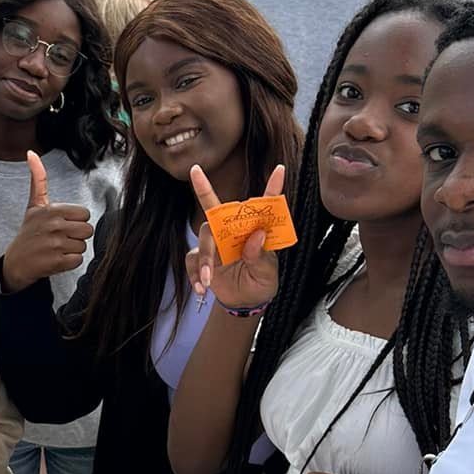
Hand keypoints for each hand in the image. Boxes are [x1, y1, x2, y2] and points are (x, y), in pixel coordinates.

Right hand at [0, 152, 93, 292]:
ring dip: (72, 250)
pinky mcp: (56, 262)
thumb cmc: (29, 232)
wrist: (16, 262)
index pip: (85, 214)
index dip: (76, 220)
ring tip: (57, 249)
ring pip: (83, 246)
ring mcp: (55, 244)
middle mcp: (54, 226)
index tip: (62, 224)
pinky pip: (78, 260)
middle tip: (60, 238)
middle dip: (76, 235)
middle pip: (87, 230)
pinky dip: (69, 262)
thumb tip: (31, 153)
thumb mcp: (34, 205)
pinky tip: (56, 259)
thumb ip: (38, 179)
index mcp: (52, 210)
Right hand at [184, 162, 284, 303]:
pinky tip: (201, 288)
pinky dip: (195, 273)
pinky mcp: (202, 257)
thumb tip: (258, 235)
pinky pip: (193, 258)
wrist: (243, 304)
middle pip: (217, 209)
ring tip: (207, 280)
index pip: (263, 206)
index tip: (280, 169)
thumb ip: (260, 256)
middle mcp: (234, 231)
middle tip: (195, 172)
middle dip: (204, 190)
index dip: (272, 187)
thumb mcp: (266, 274)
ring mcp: (216, 243)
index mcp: (254, 231)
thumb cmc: (260, 284)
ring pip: (204, 236)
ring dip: (204, 258)